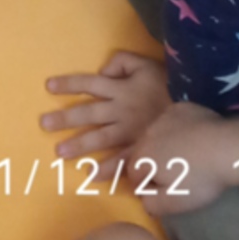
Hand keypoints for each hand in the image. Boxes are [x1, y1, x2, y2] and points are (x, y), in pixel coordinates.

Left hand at [42, 53, 170, 166]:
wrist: (194, 107)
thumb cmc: (167, 84)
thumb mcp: (143, 63)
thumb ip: (120, 63)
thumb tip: (102, 72)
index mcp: (119, 88)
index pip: (88, 84)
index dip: (68, 84)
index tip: (48, 87)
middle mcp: (120, 109)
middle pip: (88, 113)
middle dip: (65, 119)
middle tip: (43, 124)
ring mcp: (130, 131)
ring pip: (100, 138)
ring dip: (79, 146)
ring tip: (60, 153)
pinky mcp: (141, 148)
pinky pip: (123, 161)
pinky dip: (109, 170)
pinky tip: (92, 176)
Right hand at [130, 105, 238, 218]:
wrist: (227, 147)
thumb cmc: (200, 178)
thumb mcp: (175, 202)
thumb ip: (152, 203)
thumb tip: (143, 198)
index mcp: (143, 156)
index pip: (132, 173)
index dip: (142, 185)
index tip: (156, 192)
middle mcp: (148, 132)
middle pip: (142, 151)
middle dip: (151, 165)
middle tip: (171, 176)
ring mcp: (164, 117)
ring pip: (157, 135)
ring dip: (163, 147)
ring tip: (183, 158)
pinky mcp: (180, 108)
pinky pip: (172, 122)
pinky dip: (178, 131)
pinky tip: (193, 140)